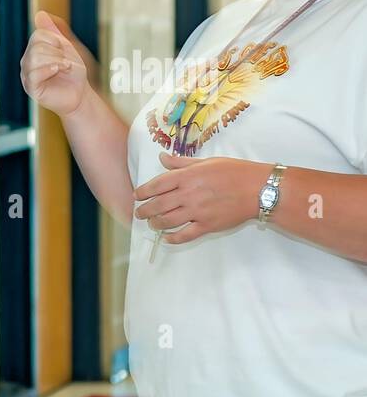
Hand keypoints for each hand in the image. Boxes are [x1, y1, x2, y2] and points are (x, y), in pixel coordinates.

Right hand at [21, 11, 92, 115]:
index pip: (38, 35)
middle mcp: (27, 62)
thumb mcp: (67, 47)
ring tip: (64, 68)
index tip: (64, 50)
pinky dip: (49, 69)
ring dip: (56, 61)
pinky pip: (34, 74)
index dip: (55, 40)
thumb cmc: (74, 73)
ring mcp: (27, 75)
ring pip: (35, 58)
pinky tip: (58, 71)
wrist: (81, 94)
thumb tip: (39, 14)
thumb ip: (54, 31)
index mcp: (34, 51)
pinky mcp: (31, 88)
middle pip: (36, 46)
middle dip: (57, 52)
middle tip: (66, 63)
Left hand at [134, 153, 269, 243]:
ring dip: (155, 223)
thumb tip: (162, 157)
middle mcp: (189, 194)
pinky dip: (172, 238)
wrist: (259, 189)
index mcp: (187, 176)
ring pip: (167, 221)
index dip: (143, 192)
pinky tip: (167, 237)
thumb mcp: (207, 161)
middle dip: (144, 211)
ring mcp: (197, 211)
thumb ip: (181, 163)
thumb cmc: (235, 172)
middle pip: (157, 205)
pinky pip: (184, 235)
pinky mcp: (207, 225)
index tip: (137, 196)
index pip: (156, 185)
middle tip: (140, 213)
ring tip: (153, 223)